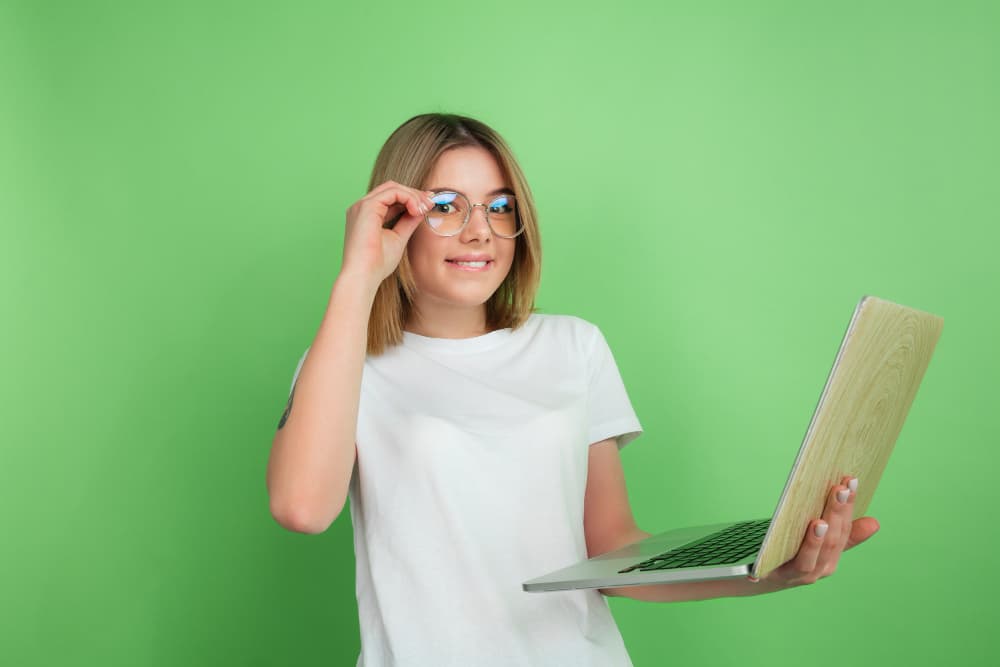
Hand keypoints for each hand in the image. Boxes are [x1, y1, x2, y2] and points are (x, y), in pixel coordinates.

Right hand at [340, 180, 436, 285]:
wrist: (364, 276)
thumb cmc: (377, 264)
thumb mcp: (398, 238)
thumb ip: (408, 222)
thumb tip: (422, 210)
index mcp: (367, 215)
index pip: (390, 197)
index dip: (411, 198)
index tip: (428, 205)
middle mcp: (361, 207)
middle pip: (391, 188)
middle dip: (414, 194)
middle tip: (431, 203)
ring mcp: (362, 206)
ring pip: (392, 187)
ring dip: (413, 196)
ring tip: (425, 208)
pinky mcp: (366, 207)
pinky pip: (392, 192)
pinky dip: (408, 198)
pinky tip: (417, 210)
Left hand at [758, 476, 880, 588]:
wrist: (750, 578)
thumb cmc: (786, 554)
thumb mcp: (814, 541)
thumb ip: (840, 533)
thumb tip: (874, 522)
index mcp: (830, 557)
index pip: (844, 530)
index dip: (848, 506)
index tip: (851, 481)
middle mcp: (820, 569)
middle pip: (832, 540)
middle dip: (837, 513)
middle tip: (841, 488)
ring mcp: (801, 576)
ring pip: (816, 555)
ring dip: (820, 535)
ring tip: (824, 516)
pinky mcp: (778, 577)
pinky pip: (795, 563)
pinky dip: (806, 547)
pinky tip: (809, 529)